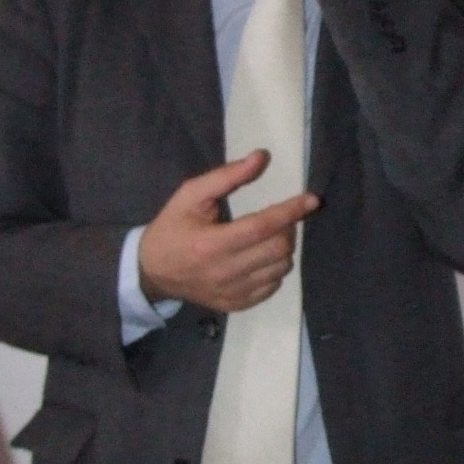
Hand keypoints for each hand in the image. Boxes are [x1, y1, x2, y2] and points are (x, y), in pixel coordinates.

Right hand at [138, 154, 317, 311]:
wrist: (151, 271)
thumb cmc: (172, 227)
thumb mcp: (191, 194)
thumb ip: (227, 176)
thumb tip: (261, 158)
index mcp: (211, 243)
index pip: (263, 226)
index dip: (290, 211)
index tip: (311, 199)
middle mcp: (224, 272)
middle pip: (278, 250)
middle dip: (288, 229)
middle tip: (280, 219)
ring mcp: (231, 293)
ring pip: (280, 270)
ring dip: (282, 249)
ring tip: (268, 237)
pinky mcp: (235, 305)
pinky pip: (271, 288)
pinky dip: (273, 269)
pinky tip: (260, 257)